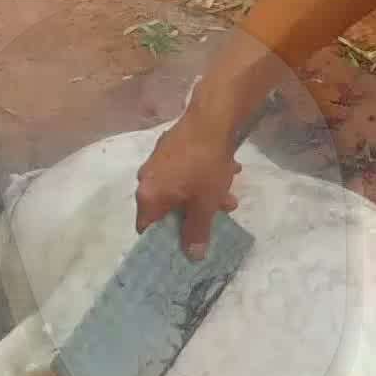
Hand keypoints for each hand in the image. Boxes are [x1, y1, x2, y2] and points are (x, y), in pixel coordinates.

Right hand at [133, 114, 241, 253]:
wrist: (212, 118)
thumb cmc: (205, 167)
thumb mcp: (205, 205)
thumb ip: (197, 232)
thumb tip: (192, 257)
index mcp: (148, 195)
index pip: (146, 227)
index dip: (164, 239)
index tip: (182, 245)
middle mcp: (146, 177)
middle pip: (165, 207)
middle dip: (192, 215)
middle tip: (216, 218)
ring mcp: (157, 159)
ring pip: (178, 187)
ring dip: (201, 195)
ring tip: (229, 196)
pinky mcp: (170, 145)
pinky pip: (183, 170)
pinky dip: (200, 177)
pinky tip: (226, 171)